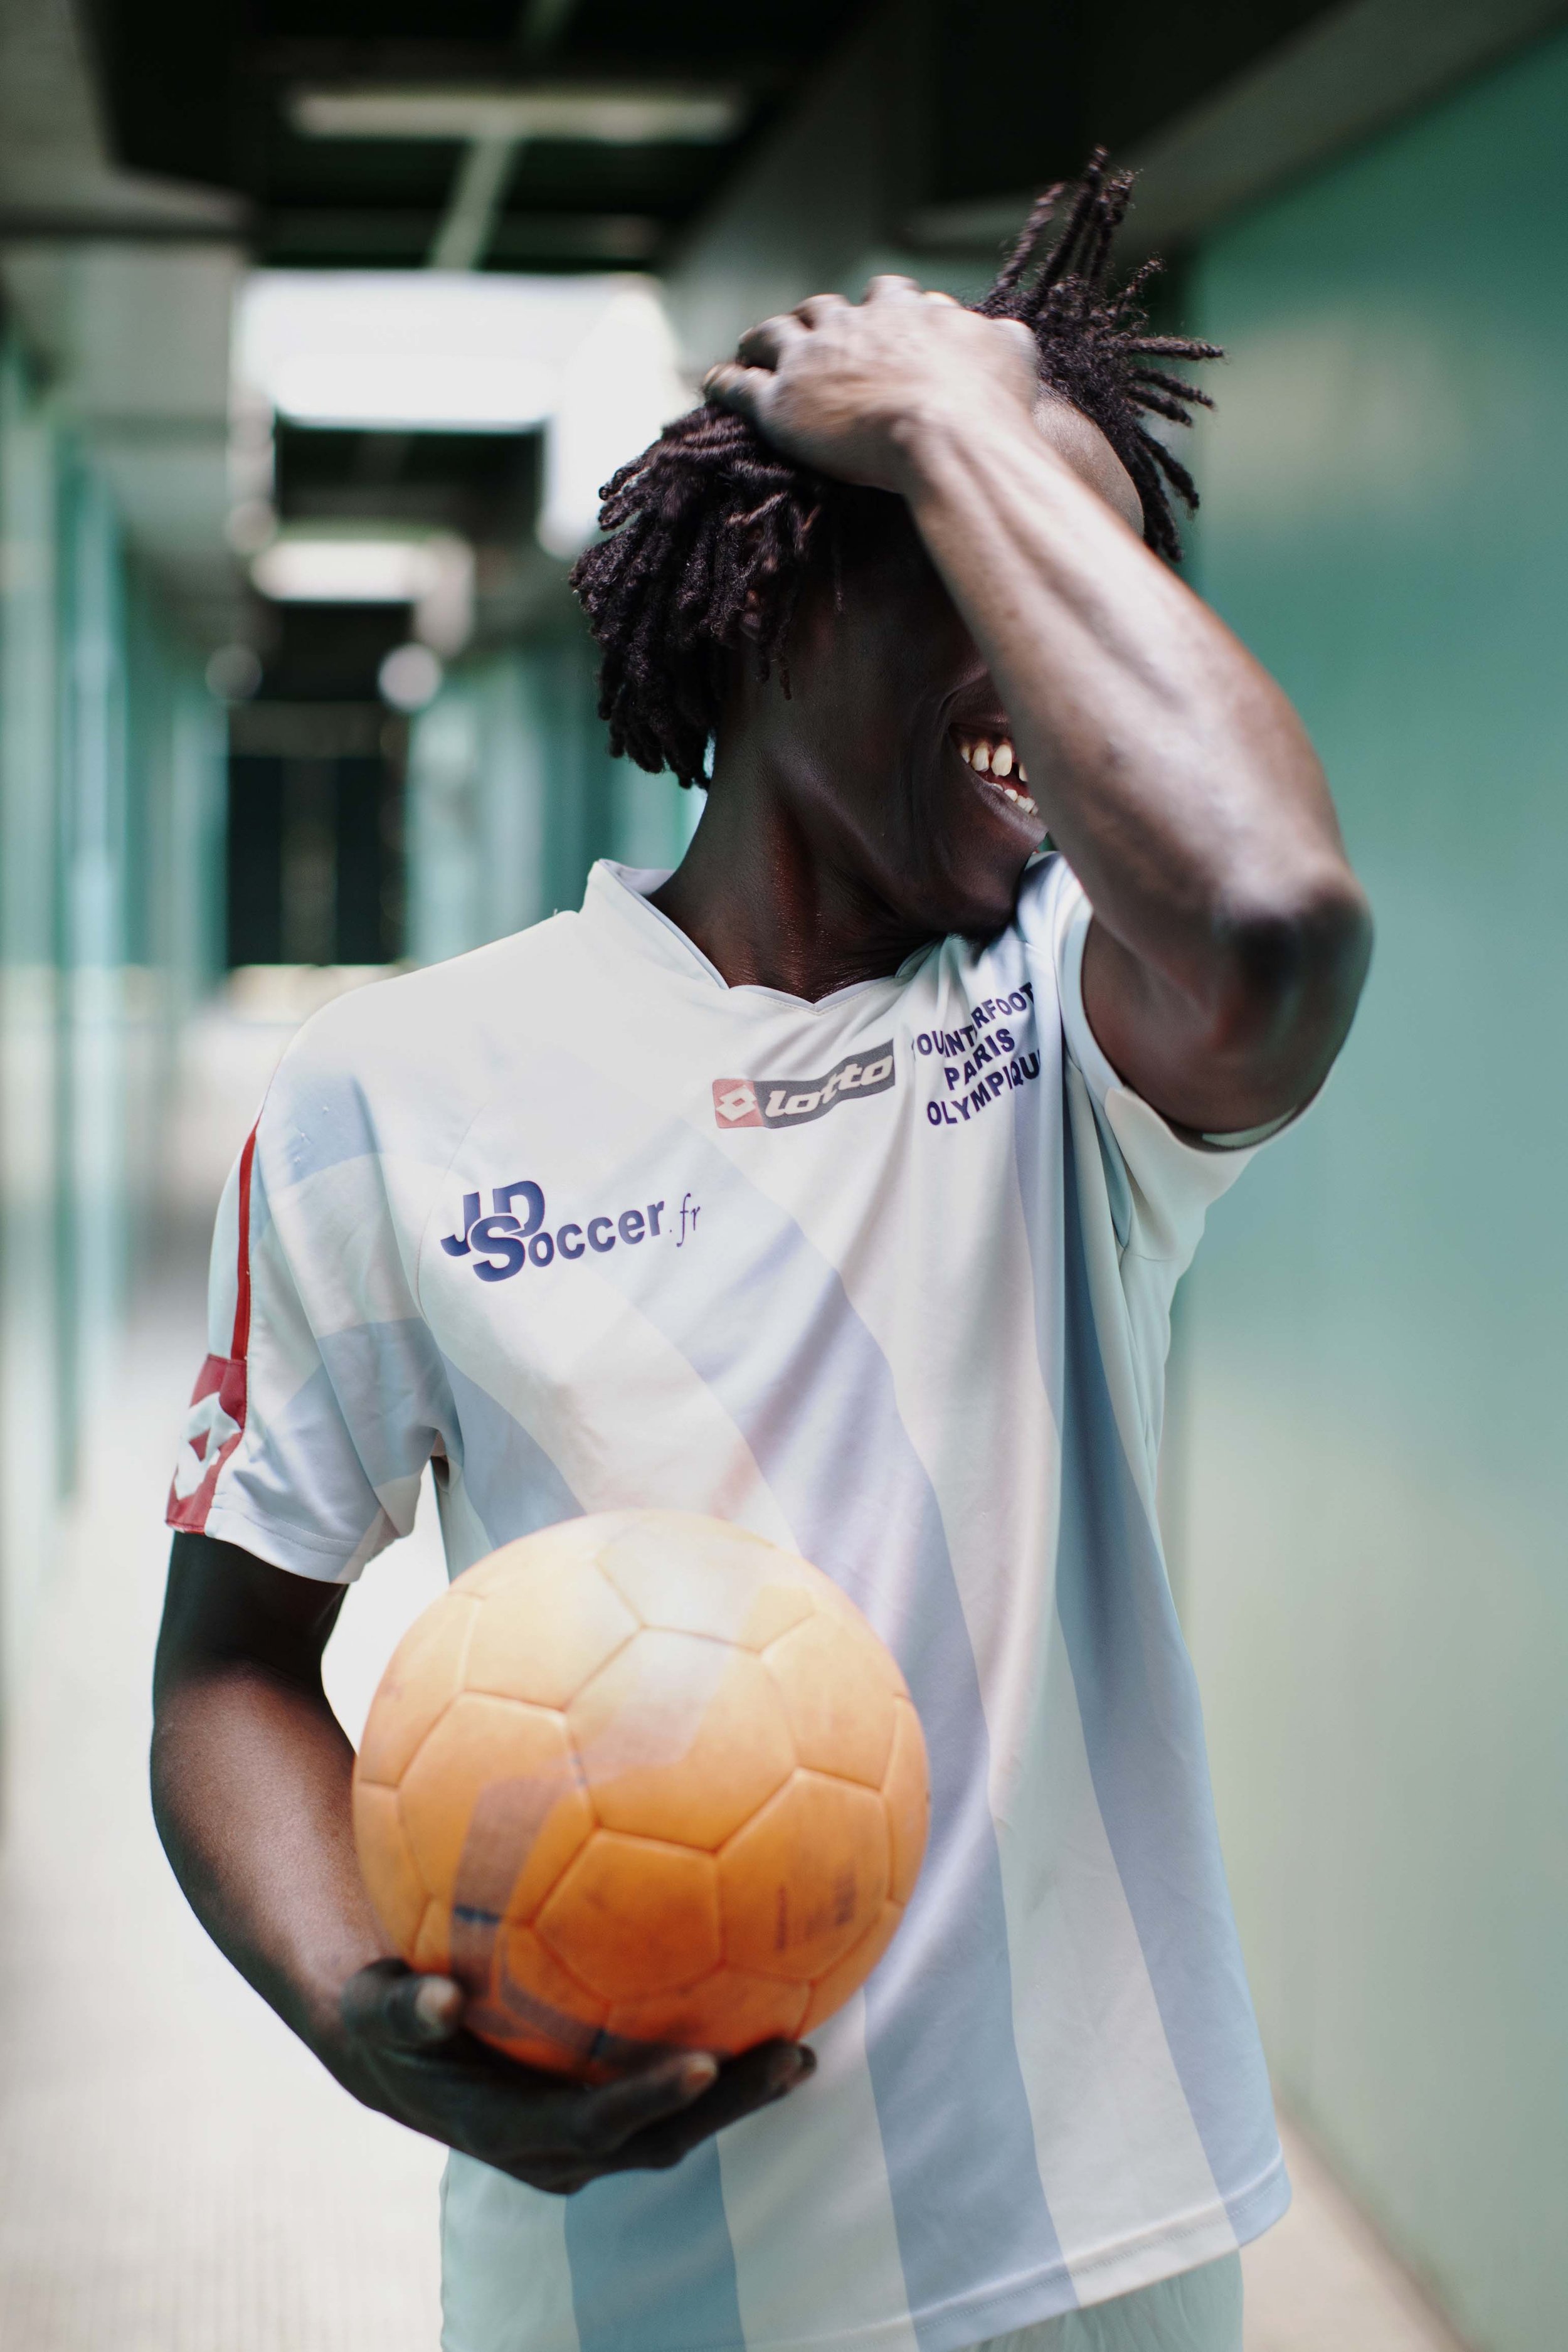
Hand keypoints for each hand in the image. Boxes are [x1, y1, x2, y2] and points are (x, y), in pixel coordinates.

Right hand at [337, 1959, 813, 2194]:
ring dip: (739, 2097)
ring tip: (801, 2051)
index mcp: (514, 2129)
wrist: (398, 2054)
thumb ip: (404, 2006)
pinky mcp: (604, 2116)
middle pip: (660, 2139)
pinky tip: (769, 2009)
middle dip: (729, 2105)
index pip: (594, 2124)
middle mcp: (560, 2149)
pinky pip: (670, 2099)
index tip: (702, 2060)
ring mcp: (587, 2140)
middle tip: (791, 2054)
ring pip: (676, 2129)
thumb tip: (438, 2000)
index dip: (649, 2100)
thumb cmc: (393, 2015)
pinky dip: (719, 2073)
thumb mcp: (379, 2008)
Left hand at [703, 277, 1039, 495]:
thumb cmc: (987, 403)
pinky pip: (739, 384)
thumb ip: (1002, 338)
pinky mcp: (780, 402)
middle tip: (810, 332)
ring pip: (774, 335)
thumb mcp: (1011, 355)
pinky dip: (723, 381)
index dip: (883, 308)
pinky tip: (712, 385)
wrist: (949, 436)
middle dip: (817, 317)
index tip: (882, 321)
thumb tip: (1004, 333)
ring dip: (762, 339)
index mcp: (905, 310)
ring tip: (750, 348)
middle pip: (825, 308)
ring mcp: (811, 360)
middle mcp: (852, 323)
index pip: (891, 296)